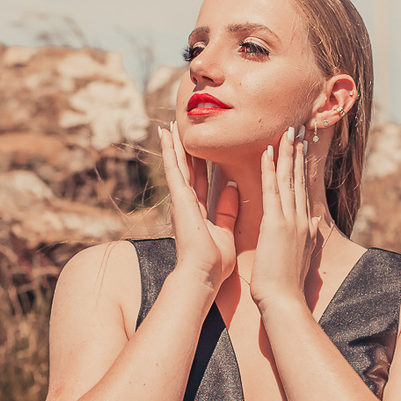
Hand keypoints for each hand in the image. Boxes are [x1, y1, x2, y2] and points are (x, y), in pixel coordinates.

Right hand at [159, 122, 238, 294]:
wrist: (203, 275)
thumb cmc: (213, 262)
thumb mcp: (225, 231)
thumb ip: (227, 210)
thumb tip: (234, 186)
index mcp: (199, 210)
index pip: (200, 180)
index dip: (199, 163)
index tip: (199, 148)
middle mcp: (187, 203)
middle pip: (186, 169)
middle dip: (183, 149)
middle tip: (179, 128)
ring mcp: (181, 200)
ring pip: (177, 165)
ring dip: (173, 145)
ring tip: (170, 125)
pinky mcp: (179, 199)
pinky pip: (173, 169)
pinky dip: (169, 151)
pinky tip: (166, 136)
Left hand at [249, 127, 319, 312]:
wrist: (284, 300)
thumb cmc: (287, 283)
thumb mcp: (302, 255)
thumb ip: (309, 236)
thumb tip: (315, 223)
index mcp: (304, 225)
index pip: (302, 189)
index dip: (301, 167)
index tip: (301, 148)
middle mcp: (301, 218)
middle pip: (298, 178)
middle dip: (298, 153)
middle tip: (297, 129)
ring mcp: (290, 219)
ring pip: (288, 179)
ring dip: (286, 153)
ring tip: (286, 132)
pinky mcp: (276, 223)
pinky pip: (272, 190)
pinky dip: (270, 169)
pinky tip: (268, 152)